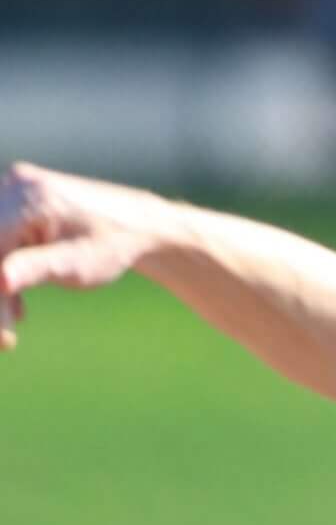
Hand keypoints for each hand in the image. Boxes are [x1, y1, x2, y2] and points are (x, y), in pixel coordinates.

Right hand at [0, 162, 164, 350]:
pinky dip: (5, 272)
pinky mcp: (14, 200)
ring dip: (0, 289)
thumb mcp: (75, 265)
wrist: (134, 224)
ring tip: (15, 323)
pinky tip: (17, 307)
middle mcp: (14, 184)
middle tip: (8, 340)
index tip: (5, 336)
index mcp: (28, 198)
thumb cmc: (110, 246)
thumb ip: (34, 269)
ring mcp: (12, 189)